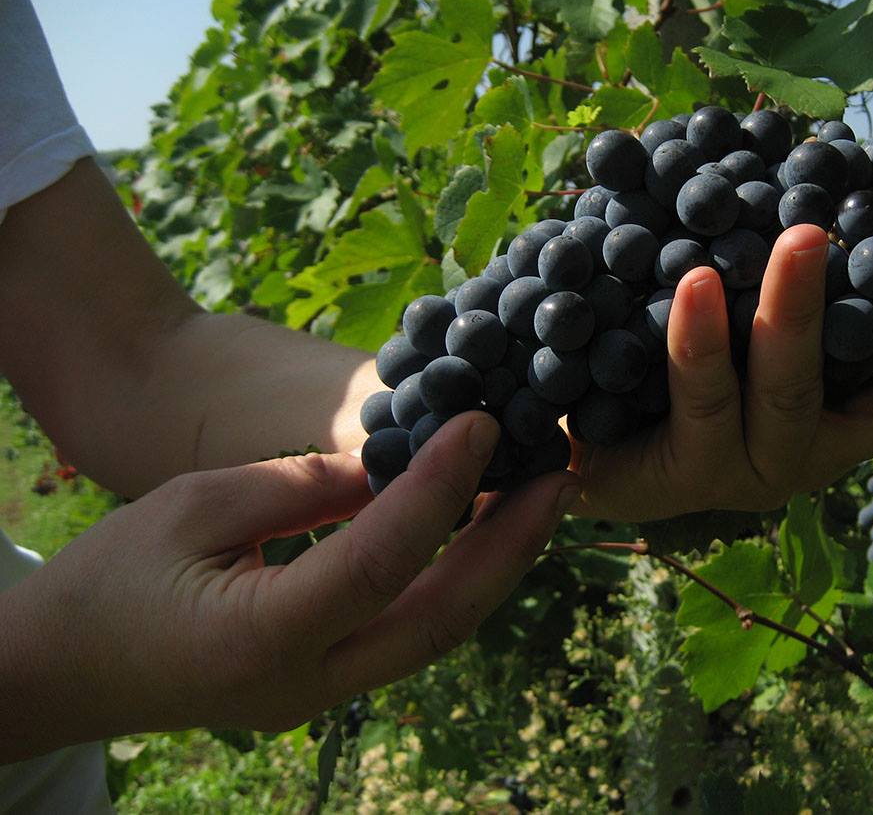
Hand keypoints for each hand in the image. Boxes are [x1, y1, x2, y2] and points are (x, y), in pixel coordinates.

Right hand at [0, 412, 577, 761]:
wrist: (62, 670)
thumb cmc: (111, 579)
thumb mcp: (191, 505)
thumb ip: (299, 487)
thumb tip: (388, 466)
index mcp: (261, 639)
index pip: (379, 559)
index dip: (439, 489)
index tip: (480, 425)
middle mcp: (307, 685)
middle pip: (439, 619)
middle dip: (510, 547)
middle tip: (560, 476)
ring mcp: (321, 697)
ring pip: (435, 634)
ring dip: (494, 565)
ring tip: (538, 498)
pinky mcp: (326, 685)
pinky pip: (408, 633)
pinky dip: (451, 580)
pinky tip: (479, 532)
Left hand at [569, 196, 872, 520]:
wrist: (560, 424)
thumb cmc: (663, 354)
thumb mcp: (735, 297)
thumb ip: (791, 259)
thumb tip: (847, 168)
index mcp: (836, 416)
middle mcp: (803, 452)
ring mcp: (740, 473)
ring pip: (780, 398)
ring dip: (789, 315)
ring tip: (799, 237)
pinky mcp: (673, 482)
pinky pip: (694, 409)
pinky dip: (697, 344)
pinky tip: (696, 282)